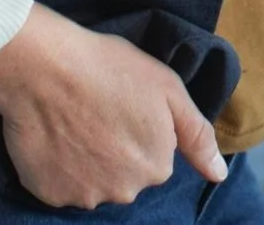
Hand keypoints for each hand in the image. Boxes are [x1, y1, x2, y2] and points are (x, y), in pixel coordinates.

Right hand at [0, 4, 227, 208]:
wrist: (44, 67)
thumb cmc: (108, 67)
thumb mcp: (167, 87)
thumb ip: (197, 135)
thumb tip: (219, 175)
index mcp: (156, 166)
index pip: (155, 154)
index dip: (139, 126)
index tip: (122, 101)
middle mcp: (125, 191)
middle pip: (126, 173)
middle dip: (116, 148)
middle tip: (98, 109)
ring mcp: (85, 196)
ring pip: (94, 181)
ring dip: (88, 159)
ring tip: (74, 119)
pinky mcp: (50, 195)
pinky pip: (61, 185)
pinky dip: (59, 165)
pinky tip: (55, 134)